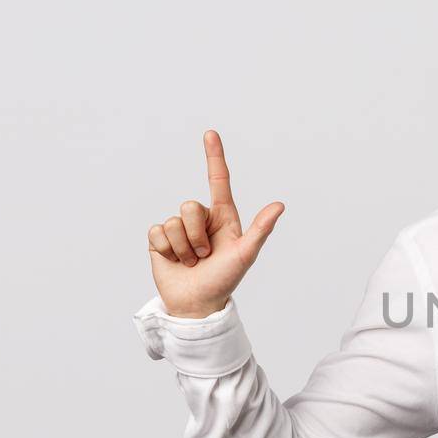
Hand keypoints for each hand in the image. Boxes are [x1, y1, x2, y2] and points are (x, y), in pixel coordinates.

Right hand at [146, 130, 284, 317]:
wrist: (197, 304)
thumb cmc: (225, 279)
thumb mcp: (245, 254)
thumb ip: (261, 229)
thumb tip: (280, 205)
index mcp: (223, 216)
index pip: (218, 180)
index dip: (214, 156)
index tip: (211, 133)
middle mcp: (201, 218)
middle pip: (190, 206)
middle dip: (197, 236)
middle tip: (205, 256)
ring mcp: (179, 228)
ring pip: (174, 221)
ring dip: (183, 247)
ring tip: (192, 261)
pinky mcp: (159, 239)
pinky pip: (158, 232)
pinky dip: (167, 250)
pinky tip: (175, 261)